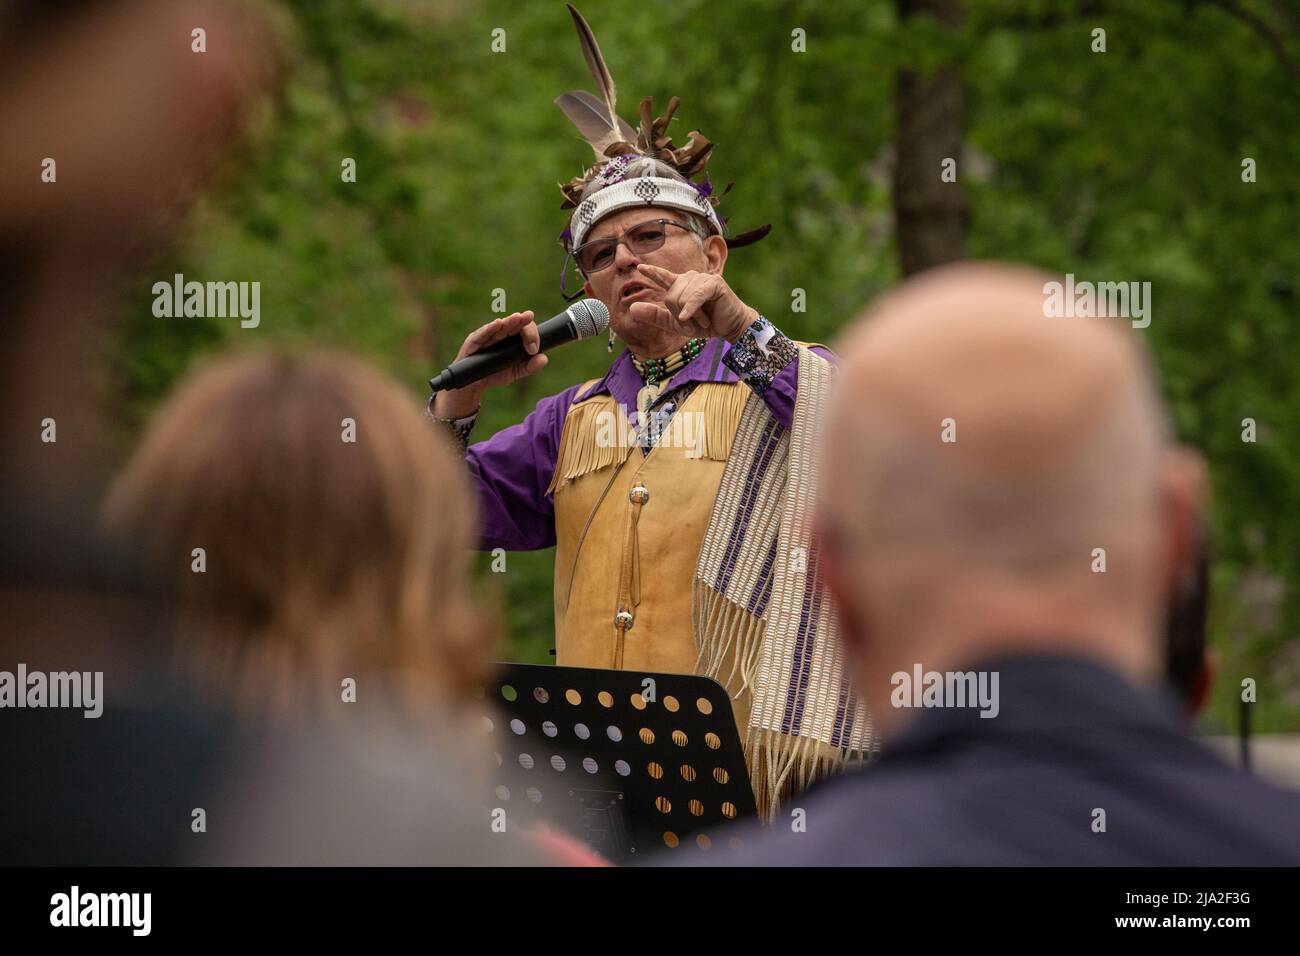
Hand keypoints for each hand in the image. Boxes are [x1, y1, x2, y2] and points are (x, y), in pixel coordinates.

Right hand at [431, 311, 547, 418]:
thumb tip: (544, 358)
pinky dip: (489, 329)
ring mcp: (487, 336)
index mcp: (512, 339)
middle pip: (513, 325)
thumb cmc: (494, 373)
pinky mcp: (474, 341)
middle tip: (529, 316)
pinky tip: (498, 324)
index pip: (524, 331)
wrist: (474, 384)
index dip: (531, 336)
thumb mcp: (515, 373)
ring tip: (518, 317)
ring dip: (509, 322)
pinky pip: (482, 334)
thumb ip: (530, 367)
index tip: (533, 348)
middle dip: (521, 321)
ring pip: (500, 327)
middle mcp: (500, 334)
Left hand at [627, 264, 758, 342]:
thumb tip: (631, 309)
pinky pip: (694, 296)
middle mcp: (690, 278)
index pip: (663, 277)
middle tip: (696, 320)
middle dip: (680, 315)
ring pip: (682, 298)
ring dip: (692, 316)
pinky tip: (688, 317)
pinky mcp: (714, 283)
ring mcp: (702, 278)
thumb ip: (655, 316)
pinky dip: (691, 309)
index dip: (652, 272)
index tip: (640, 267)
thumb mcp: (676, 324)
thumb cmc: (705, 324)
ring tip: (704, 318)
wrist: (730, 327)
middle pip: (670, 296)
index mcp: (681, 285)